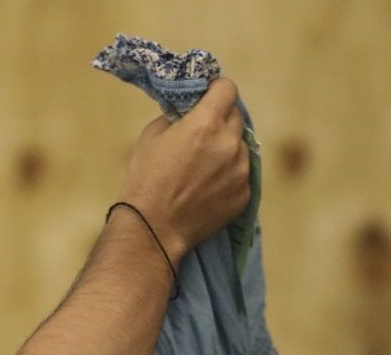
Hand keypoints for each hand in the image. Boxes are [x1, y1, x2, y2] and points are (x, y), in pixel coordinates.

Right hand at [116, 78, 250, 262]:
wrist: (155, 228)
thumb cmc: (146, 179)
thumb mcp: (153, 135)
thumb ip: (178, 116)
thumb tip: (190, 110)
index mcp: (206, 124)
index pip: (228, 89)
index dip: (217, 90)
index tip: (209, 96)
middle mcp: (229, 144)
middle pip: (236, 117)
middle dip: (221, 119)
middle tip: (203, 132)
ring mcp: (241, 172)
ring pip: (242, 147)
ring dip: (227, 148)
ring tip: (205, 164)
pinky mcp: (244, 195)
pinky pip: (242, 174)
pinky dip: (230, 174)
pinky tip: (209, 185)